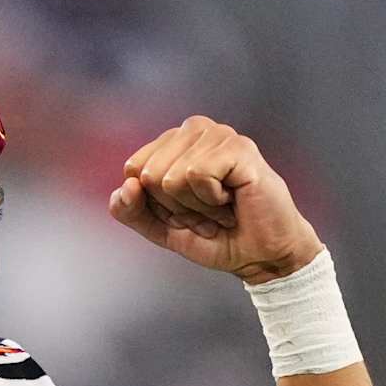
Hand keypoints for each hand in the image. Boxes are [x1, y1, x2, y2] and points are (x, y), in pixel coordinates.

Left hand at [109, 116, 322, 282]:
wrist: (259, 255)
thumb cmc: (215, 236)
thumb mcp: (159, 228)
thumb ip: (130, 210)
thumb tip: (127, 185)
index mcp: (173, 141)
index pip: (133, 169)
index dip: (155, 202)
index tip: (185, 210)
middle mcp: (195, 130)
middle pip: (149, 173)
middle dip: (174, 206)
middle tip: (206, 211)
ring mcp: (219, 135)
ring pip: (171, 177)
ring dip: (196, 207)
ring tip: (221, 207)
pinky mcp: (239, 147)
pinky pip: (196, 175)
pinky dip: (211, 200)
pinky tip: (232, 198)